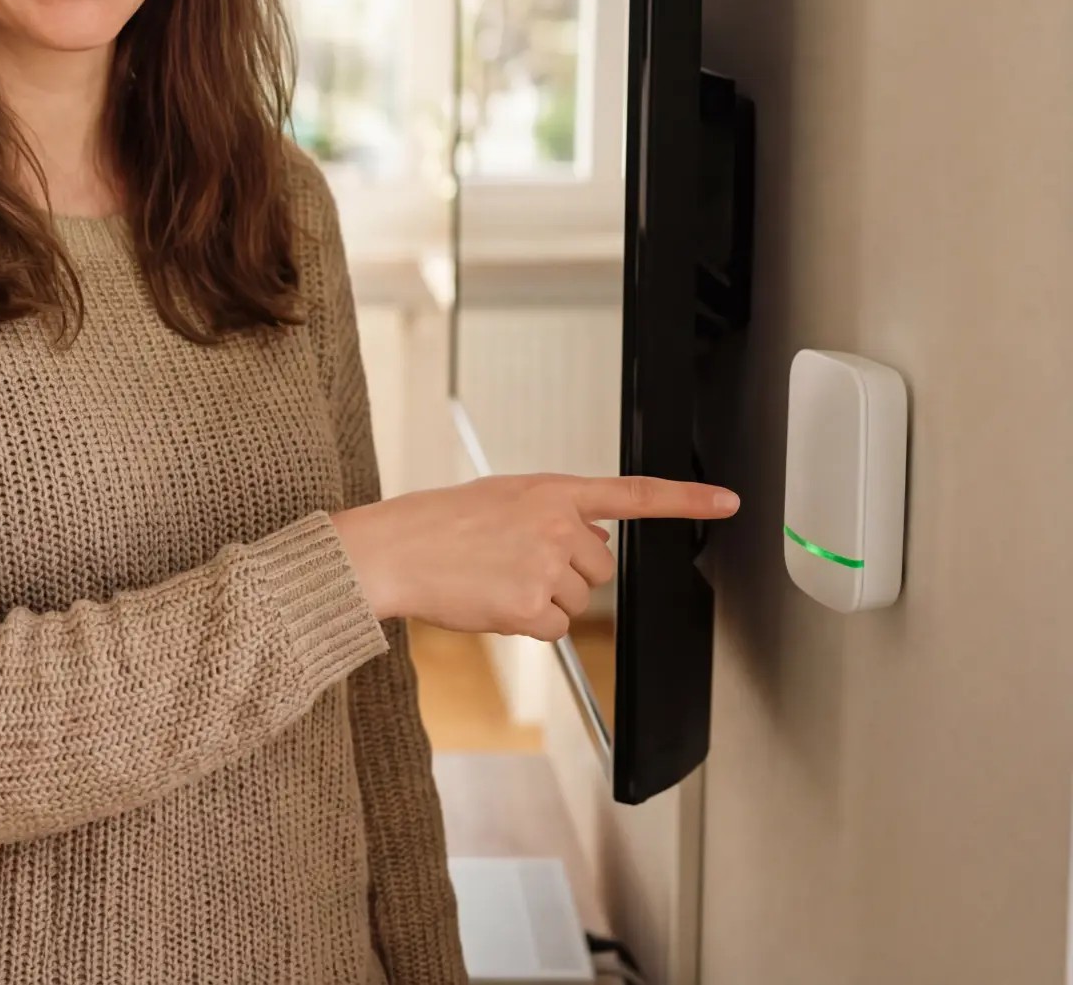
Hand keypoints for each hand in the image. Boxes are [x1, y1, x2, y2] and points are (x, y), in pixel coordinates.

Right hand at [328, 473, 739, 639]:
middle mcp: (555, 525)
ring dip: (543, 599)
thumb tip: (598, 541)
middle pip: (600, 568)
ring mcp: (545, 566)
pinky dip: (527, 624)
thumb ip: (555, 514)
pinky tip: (493, 601)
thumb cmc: (438, 525)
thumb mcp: (502, 499)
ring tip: (495, 578)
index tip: (727, 501)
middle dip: (568, 573)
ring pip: (576, 601)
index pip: (632, 494)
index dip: (686, 499)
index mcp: (550, 490)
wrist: (393, 550)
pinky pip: (553, 629)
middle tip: (516, 563)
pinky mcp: (530, 606)